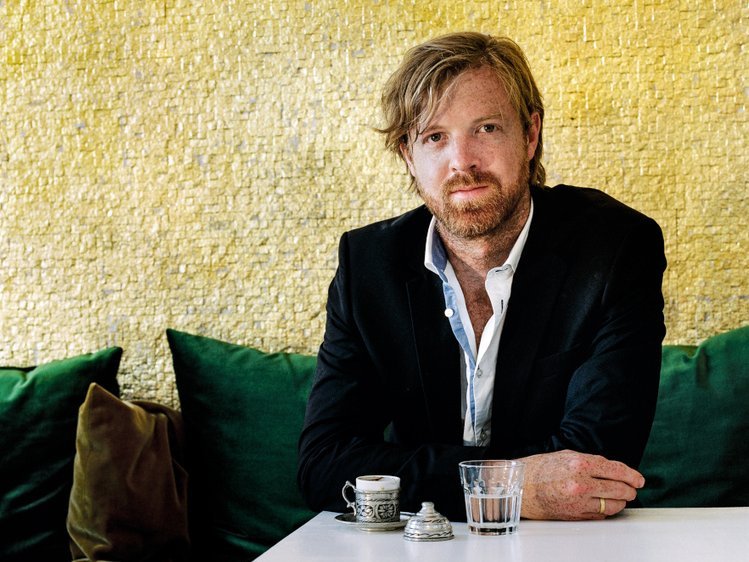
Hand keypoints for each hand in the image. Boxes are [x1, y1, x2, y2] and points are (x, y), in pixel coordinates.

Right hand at [518, 450, 644, 519]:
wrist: (521, 486)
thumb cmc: (541, 469)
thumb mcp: (567, 455)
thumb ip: (592, 462)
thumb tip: (614, 470)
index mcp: (580, 464)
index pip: (617, 471)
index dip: (633, 476)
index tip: (639, 480)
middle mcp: (582, 483)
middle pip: (620, 490)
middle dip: (629, 490)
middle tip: (631, 489)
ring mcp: (579, 501)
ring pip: (614, 505)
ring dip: (620, 502)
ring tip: (617, 497)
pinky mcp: (576, 515)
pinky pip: (601, 515)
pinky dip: (605, 510)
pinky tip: (601, 504)